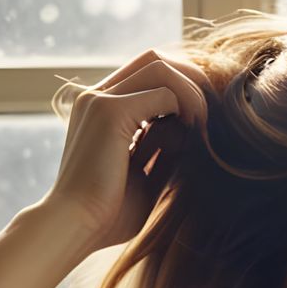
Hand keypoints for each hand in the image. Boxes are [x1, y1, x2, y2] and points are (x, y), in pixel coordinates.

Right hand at [44, 48, 210, 250]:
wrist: (75, 228)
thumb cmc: (107, 215)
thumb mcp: (144, 176)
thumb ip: (163, 150)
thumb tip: (191, 130)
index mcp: (99, 110)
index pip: (145, 76)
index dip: (179, 89)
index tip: (201, 119)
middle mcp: (95, 97)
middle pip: (153, 59)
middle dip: (190, 78)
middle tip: (210, 113)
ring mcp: (99, 100)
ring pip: (160, 66)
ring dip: (190, 92)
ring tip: (202, 125)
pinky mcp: (110, 111)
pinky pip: (164, 91)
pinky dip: (186, 106)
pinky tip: (193, 132)